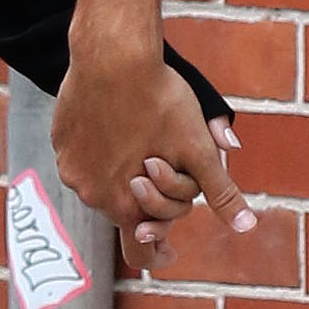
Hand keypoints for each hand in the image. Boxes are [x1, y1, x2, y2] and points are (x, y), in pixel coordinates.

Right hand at [55, 35, 254, 276]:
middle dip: (148, 197)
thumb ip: (218, 193)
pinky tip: (117, 123)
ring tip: (141, 141)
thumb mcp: (198, 151)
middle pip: (126, 210)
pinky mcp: (61, 142)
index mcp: (126, 207)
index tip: (169, 250)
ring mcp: (71, 169)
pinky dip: (101, 149)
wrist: (114, 55)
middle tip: (162, 165)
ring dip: (123, 173)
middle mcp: (92, 196)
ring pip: (104, 182)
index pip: (139, 251)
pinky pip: (84, 156)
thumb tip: (247, 227)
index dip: (157, 252)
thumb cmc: (161, 102)